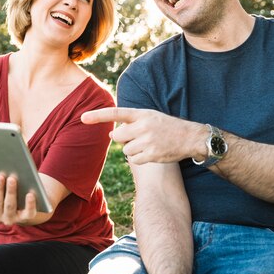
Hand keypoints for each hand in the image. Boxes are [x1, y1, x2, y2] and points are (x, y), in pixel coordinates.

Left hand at [0, 173, 36, 224]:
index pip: (30, 213)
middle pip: (11, 206)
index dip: (30, 204)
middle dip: (11, 191)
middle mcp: (11, 220)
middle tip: (11, 179)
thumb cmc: (21, 193)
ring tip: (0, 177)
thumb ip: (27, 188)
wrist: (6, 203)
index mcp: (25, 216)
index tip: (30, 194)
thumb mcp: (25, 192)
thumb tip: (22, 175)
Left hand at [81, 107, 202, 164]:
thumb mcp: (150, 117)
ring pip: (125, 150)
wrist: (190, 137)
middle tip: (138, 137)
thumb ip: (131, 122)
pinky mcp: (152, 155)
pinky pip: (135, 160)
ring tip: (149, 144)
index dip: (98, 116)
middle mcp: (143, 126)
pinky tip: (152, 152)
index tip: (83, 118)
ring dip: (133, 149)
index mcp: (142, 114)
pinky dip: (140, 158)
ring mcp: (148, 141)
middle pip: (118, 136)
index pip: (116, 113)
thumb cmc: (166, 126)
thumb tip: (111, 133)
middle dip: (123, 139)